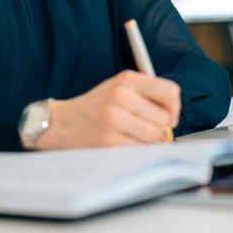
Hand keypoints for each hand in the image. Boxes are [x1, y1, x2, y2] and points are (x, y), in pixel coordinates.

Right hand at [33, 71, 180, 149]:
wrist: (58, 124)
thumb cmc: (93, 109)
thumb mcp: (118, 89)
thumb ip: (146, 96)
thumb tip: (173, 119)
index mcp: (127, 79)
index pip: (170, 91)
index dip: (173, 109)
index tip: (167, 117)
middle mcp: (121, 95)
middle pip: (164, 119)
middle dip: (159, 130)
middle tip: (143, 132)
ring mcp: (114, 118)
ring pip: (154, 137)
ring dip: (149, 144)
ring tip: (132, 140)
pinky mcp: (108, 140)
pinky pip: (139, 150)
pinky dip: (137, 153)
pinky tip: (123, 146)